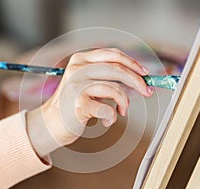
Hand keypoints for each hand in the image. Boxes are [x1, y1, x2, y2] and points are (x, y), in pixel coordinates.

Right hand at [26, 48, 153, 158]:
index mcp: (81, 59)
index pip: (113, 55)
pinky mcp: (78, 104)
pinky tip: (106, 121)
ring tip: (121, 111)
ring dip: (124, 103)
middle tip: (147, 91)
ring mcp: (77, 85)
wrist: (53, 122)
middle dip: (137, 81)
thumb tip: (140, 78)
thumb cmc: (74, 103)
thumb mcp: (88, 82)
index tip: (145, 73)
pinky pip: (108, 109)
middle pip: (117, 69)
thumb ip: (107, 76)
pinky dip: (112, 117)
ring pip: (115, 89)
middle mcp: (77, 69)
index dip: (133, 63)